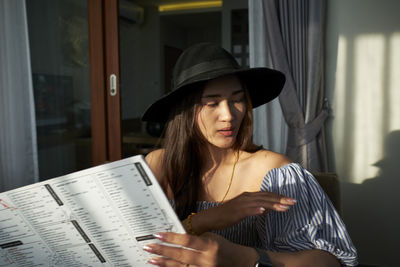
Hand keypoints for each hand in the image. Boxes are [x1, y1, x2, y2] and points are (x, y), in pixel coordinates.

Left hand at [143, 232, 257, 266]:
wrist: (238, 262)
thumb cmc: (223, 247)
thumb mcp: (211, 238)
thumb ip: (194, 239)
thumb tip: (175, 237)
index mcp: (209, 246)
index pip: (187, 240)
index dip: (172, 238)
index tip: (158, 234)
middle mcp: (206, 260)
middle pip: (181, 256)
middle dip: (163, 251)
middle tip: (149, 247)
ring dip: (164, 263)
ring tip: (152, 259)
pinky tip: (164, 266)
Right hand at [191, 191, 295, 233]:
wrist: (212, 217)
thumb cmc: (227, 214)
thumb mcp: (244, 210)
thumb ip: (255, 207)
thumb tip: (267, 208)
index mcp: (248, 196)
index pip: (267, 195)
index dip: (279, 197)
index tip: (291, 200)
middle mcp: (246, 197)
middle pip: (266, 197)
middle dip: (281, 199)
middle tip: (294, 202)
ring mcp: (241, 204)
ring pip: (260, 202)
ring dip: (273, 204)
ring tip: (284, 207)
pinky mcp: (236, 211)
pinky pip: (248, 210)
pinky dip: (256, 210)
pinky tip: (263, 211)